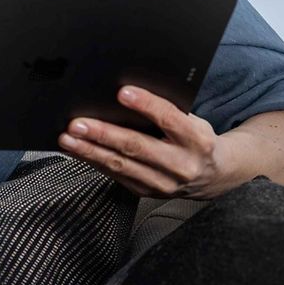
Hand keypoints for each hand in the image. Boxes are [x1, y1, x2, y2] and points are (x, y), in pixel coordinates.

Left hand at [58, 86, 242, 199]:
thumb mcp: (192, 121)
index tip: (122, 92)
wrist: (215, 176)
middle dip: (103, 134)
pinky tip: (78, 151)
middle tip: (76, 123)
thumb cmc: (196, 139)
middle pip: (137, 147)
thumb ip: (167, 110)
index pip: (169, 119)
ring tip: (68, 139)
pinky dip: (94, 162)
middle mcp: (181, 165)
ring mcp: (164, 184)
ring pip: (121, 165)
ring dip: (90, 151)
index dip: (146, 105)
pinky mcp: (148, 193)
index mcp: (196, 140)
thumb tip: (126, 91)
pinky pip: (117, 176)